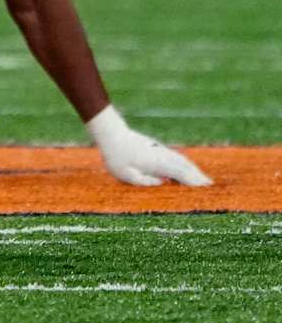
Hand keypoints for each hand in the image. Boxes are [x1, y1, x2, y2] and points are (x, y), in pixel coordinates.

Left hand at [92, 110, 211, 186]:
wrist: (111, 133)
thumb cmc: (116, 157)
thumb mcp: (127, 175)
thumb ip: (145, 181)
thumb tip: (163, 182)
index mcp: (157, 163)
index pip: (180, 174)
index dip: (193, 181)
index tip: (205, 189)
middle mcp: (162, 156)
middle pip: (185, 166)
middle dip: (198, 176)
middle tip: (211, 187)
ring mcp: (160, 151)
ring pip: (181, 161)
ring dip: (193, 170)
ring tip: (203, 180)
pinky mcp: (156, 148)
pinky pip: (175, 158)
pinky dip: (184, 164)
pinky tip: (186, 168)